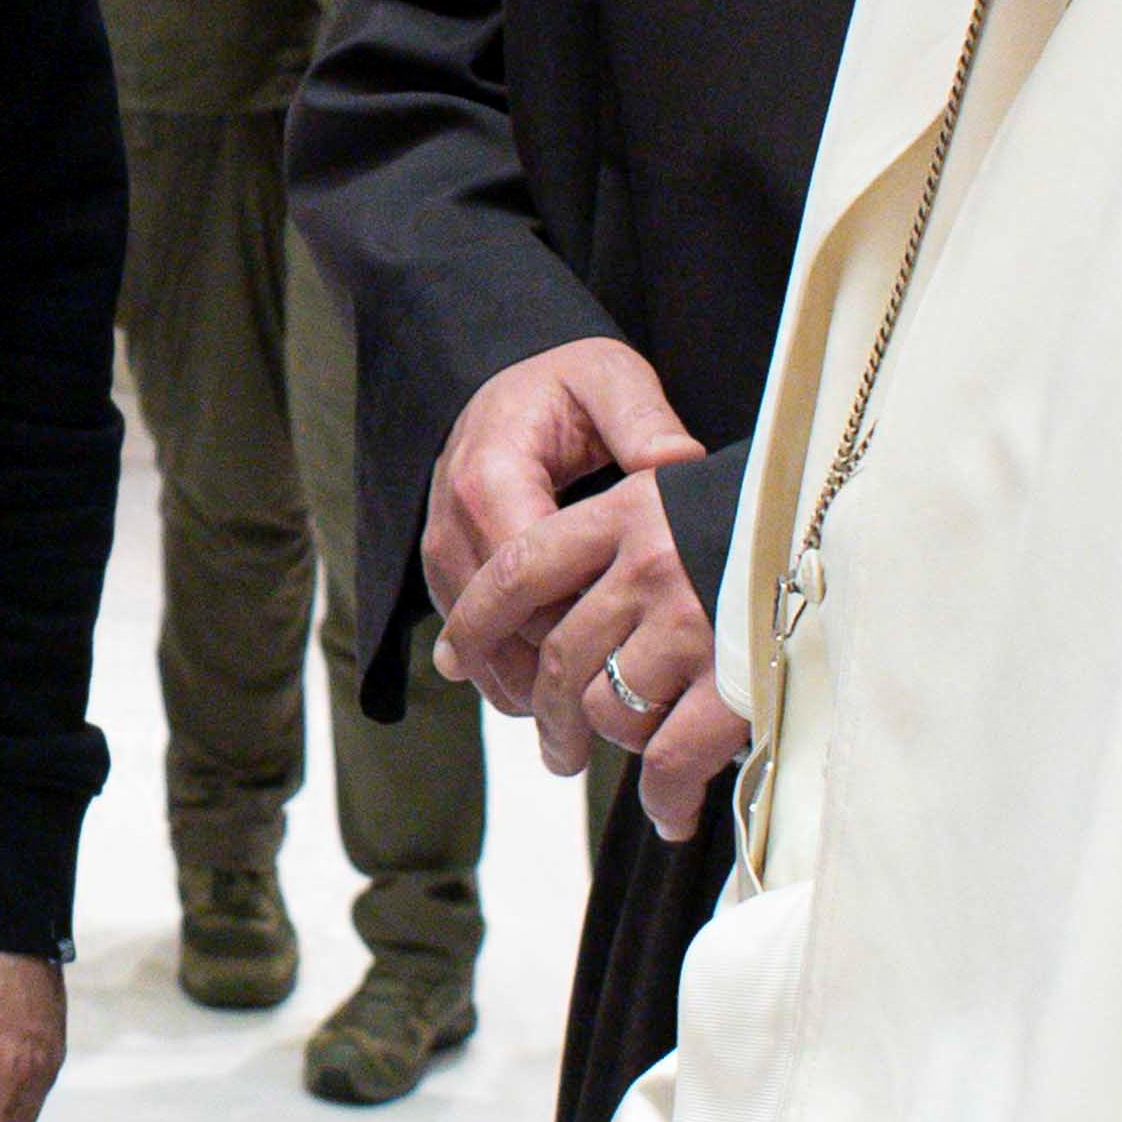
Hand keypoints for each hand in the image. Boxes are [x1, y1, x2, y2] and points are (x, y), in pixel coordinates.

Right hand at [428, 344, 740, 827]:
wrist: (501, 384)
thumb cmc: (562, 385)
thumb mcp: (610, 380)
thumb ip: (645, 424)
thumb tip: (682, 469)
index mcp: (490, 476)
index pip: (528, 575)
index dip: (580, 620)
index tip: (642, 652)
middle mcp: (450, 522)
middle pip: (500, 626)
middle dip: (555, 678)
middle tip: (621, 723)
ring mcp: (440, 555)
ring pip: (478, 647)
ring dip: (526, 691)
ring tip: (582, 741)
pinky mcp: (444, 577)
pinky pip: (469, 643)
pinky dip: (505, 676)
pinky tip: (546, 709)